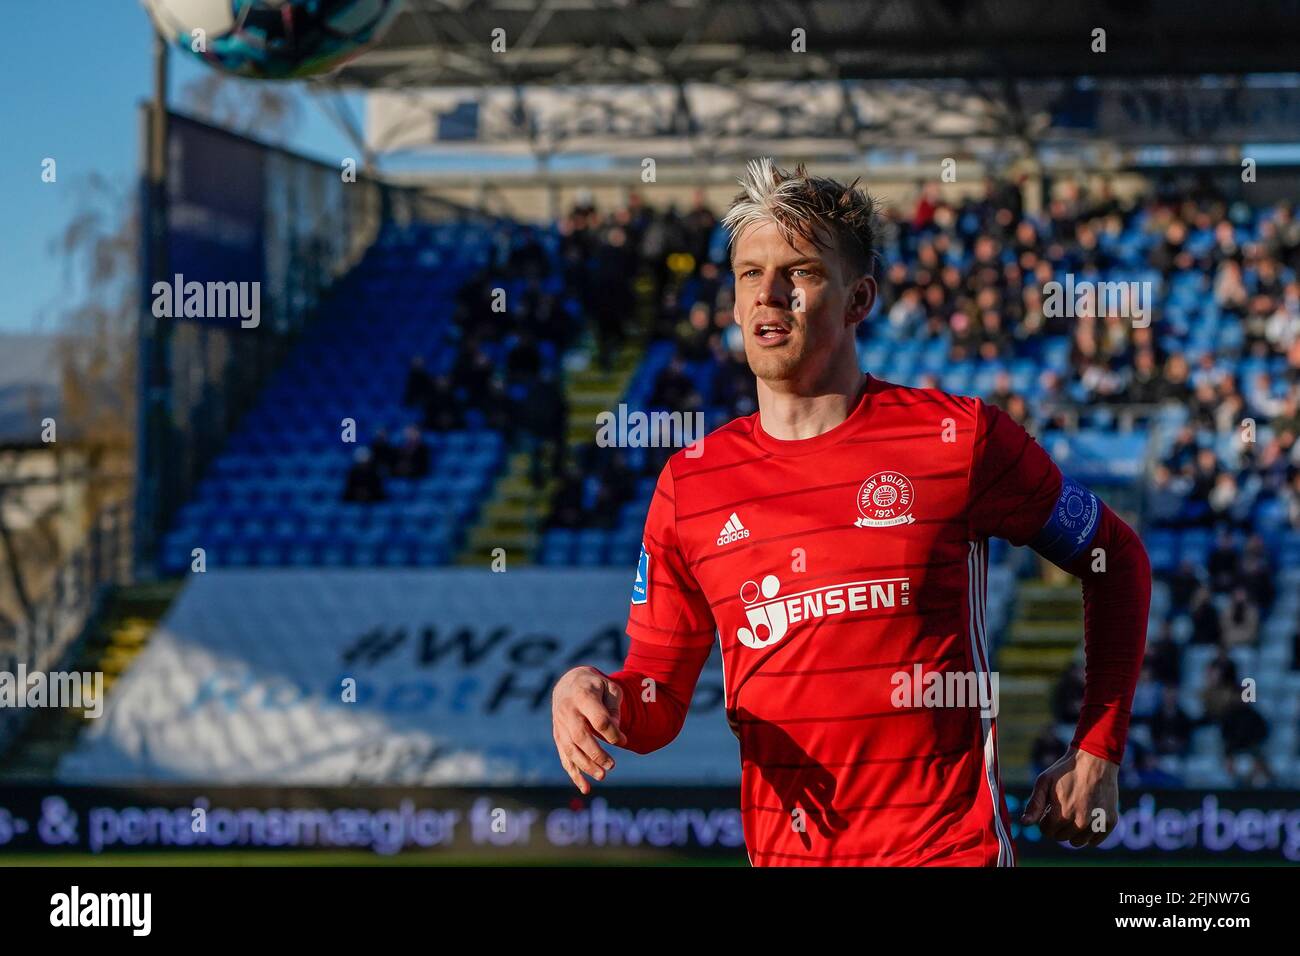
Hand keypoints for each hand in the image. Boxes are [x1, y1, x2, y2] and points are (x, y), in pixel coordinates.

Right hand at [551, 666, 627, 793]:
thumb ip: (614, 708)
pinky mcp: (558, 736)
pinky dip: (574, 774)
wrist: (569, 683)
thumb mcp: (610, 688)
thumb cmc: (595, 687)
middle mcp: (567, 711)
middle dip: (596, 753)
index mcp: (582, 696)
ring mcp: (560, 725)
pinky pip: (564, 757)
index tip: (624, 740)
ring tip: (602, 776)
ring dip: (586, 766)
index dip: (612, 733)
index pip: (598, 719)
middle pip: (580, 736)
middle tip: (612, 765)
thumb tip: (616, 734)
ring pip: (571, 749)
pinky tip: (585, 788)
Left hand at [1021, 746, 1118, 847]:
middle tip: (1062, 808)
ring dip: (1072, 831)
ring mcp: (1096, 823)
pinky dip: (1089, 834)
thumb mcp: (1044, 782)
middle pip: (1061, 837)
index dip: (1046, 820)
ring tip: (1074, 812)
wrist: (1094, 759)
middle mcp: (1080, 822)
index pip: (1047, 831)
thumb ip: (1034, 805)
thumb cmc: (1065, 770)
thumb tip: (1023, 823)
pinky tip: (1086, 819)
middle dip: (1058, 825)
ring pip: (1078, 842)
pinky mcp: (1110, 822)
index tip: (1049, 809)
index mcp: (1061, 814)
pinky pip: (1095, 841)